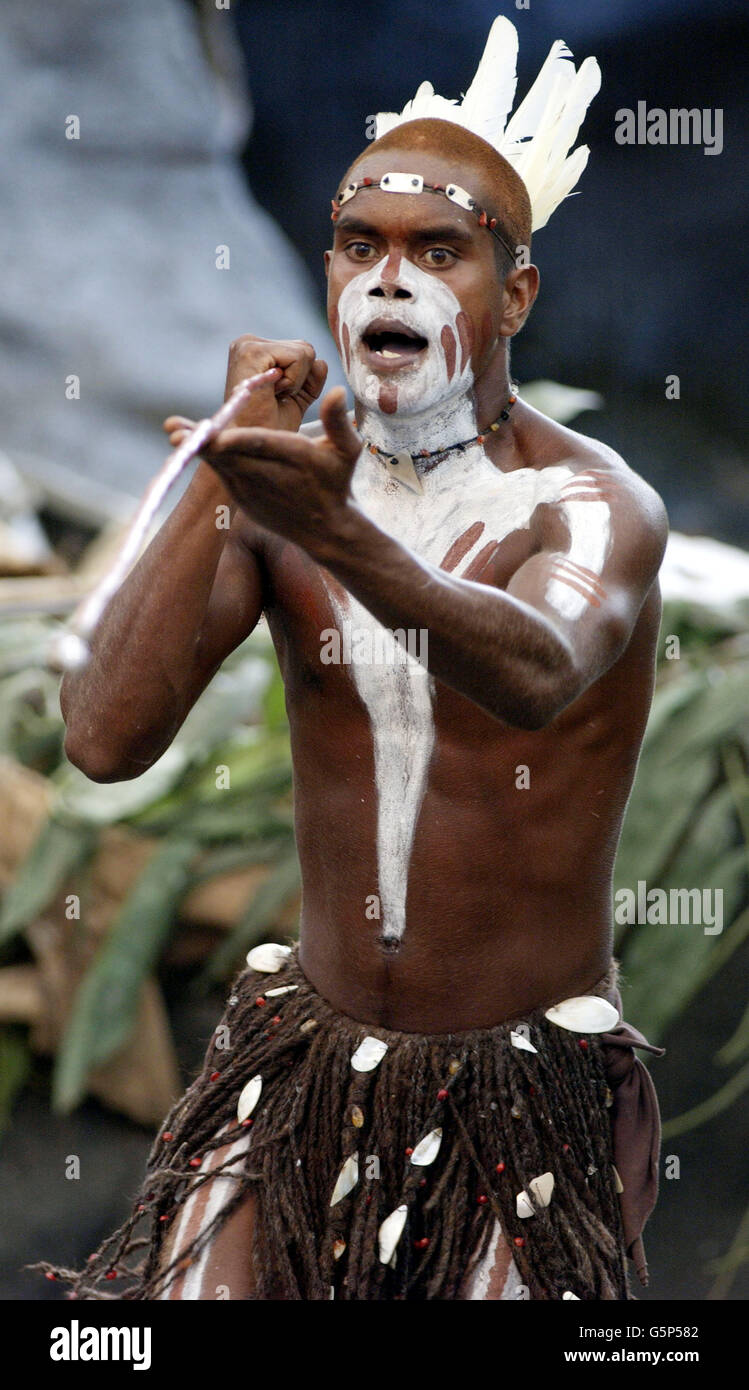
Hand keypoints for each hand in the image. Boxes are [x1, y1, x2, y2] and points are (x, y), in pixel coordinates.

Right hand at [162, 335, 328, 447]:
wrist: (253, 452)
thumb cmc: (270, 429)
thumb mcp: (297, 398)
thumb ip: (312, 377)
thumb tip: (321, 361)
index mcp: (255, 349)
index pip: (301, 351)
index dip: (301, 381)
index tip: (277, 398)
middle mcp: (247, 341)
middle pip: (305, 349)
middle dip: (300, 380)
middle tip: (275, 399)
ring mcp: (247, 344)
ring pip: (305, 352)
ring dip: (296, 382)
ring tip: (272, 397)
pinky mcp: (252, 351)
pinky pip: (299, 357)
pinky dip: (294, 382)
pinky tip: (272, 394)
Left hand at [177, 386, 362, 554]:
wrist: (323, 530)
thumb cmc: (335, 483)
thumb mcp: (347, 453)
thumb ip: (338, 422)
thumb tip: (334, 392)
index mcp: (294, 458)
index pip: (262, 446)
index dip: (237, 440)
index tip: (215, 433)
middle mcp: (269, 476)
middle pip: (231, 456)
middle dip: (203, 442)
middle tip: (176, 430)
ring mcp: (252, 489)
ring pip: (219, 464)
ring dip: (196, 447)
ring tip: (173, 430)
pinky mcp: (240, 496)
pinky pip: (219, 473)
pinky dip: (204, 457)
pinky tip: (187, 440)